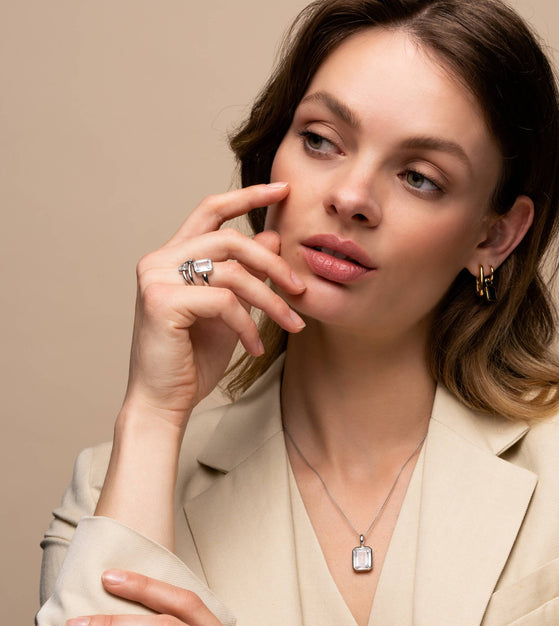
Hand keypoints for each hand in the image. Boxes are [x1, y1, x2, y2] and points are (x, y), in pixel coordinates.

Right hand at [126, 183, 305, 426]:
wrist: (164, 402)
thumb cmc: (193, 358)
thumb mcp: (229, 310)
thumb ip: (245, 272)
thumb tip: (272, 236)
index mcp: (172, 257)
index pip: (211, 211)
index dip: (247, 196)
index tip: (284, 190)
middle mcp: (159, 260)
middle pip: (230, 239)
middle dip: (272, 263)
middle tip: (300, 288)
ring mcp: (156, 279)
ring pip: (233, 272)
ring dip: (270, 301)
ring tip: (291, 325)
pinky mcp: (162, 302)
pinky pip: (225, 301)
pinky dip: (248, 325)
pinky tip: (255, 347)